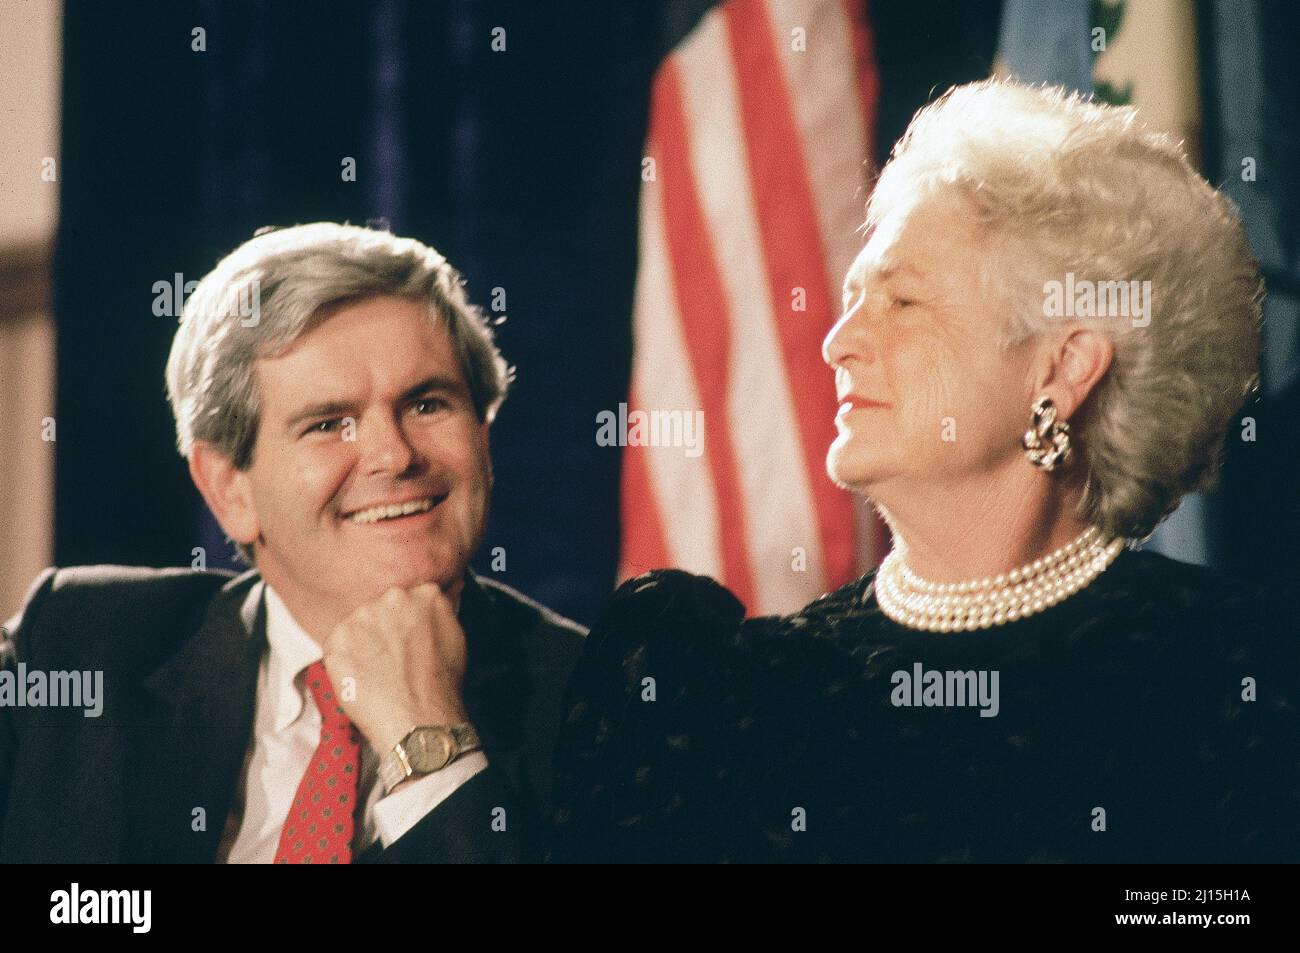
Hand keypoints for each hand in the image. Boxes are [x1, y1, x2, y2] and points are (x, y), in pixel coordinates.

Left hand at [322, 583, 469, 755]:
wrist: (418, 721)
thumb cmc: (440, 686)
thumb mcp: (455, 637)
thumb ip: (441, 610)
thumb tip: (442, 592)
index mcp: (423, 593)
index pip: (407, 597)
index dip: (405, 620)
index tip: (406, 638)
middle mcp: (391, 598)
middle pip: (380, 606)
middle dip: (382, 628)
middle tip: (391, 656)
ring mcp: (362, 617)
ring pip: (357, 624)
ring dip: (362, 642)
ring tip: (377, 670)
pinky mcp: (338, 638)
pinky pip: (337, 644)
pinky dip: (345, 660)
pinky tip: (362, 677)